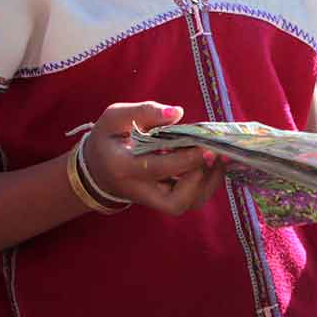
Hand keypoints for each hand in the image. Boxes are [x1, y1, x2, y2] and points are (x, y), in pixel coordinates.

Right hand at [81, 101, 223, 215]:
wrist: (97, 169)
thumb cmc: (108, 138)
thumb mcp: (115, 118)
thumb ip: (145, 112)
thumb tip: (178, 113)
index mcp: (123, 167)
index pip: (158, 169)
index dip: (186, 159)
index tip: (206, 143)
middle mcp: (139, 189)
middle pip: (175, 201)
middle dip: (199, 179)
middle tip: (213, 153)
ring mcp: (152, 199)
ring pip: (185, 204)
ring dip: (207, 183)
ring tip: (219, 158)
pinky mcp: (163, 199)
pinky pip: (189, 200)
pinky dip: (206, 184)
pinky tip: (213, 164)